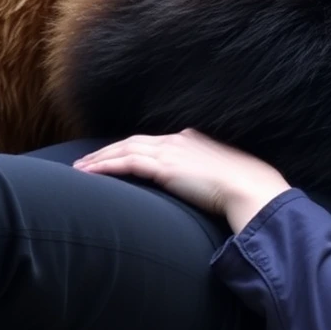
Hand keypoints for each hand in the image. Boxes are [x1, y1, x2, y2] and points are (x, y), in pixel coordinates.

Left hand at [73, 129, 291, 232]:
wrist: (250, 188)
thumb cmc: (245, 188)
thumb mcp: (224, 176)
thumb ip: (208, 177)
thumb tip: (204, 189)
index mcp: (193, 140)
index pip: (153, 142)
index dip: (130, 148)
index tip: (115, 156)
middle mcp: (178, 140)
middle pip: (133, 142)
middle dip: (107, 150)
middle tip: (86, 160)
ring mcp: (170, 151)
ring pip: (124, 150)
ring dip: (99, 158)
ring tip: (79, 169)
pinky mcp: (164, 167)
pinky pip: (126, 163)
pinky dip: (104, 167)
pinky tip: (88, 174)